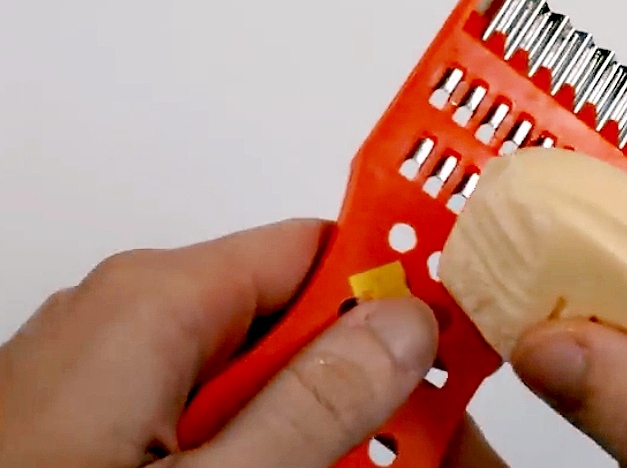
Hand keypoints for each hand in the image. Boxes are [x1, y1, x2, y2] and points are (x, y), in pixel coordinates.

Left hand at [0, 219, 445, 467]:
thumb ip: (313, 405)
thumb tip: (399, 330)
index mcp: (156, 304)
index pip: (319, 250)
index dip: (397, 294)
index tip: (456, 348)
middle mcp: (131, 324)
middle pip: (296, 329)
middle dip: (371, 391)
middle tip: (427, 455)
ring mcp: (111, 383)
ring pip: (260, 389)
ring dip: (324, 438)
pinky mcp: (99, 431)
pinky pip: (211, 427)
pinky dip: (265, 456)